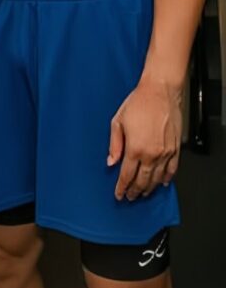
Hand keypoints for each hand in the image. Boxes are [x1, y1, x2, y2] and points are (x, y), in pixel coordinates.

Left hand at [107, 75, 181, 200]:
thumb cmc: (139, 102)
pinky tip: (163, 183)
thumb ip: (114, 144)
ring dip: (149, 188)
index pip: (126, 175)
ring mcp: (165, 153)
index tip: (119, 194)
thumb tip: (111, 161)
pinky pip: (172, 170)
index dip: (122, 187)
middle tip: (130, 197)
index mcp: (135, 148)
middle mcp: (151, 154)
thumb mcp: (118, 120)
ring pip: (157, 179)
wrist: (160, 91)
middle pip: (142, 181)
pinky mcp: (176, 148)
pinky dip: (167, 179)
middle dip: (135, 191)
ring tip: (143, 193)